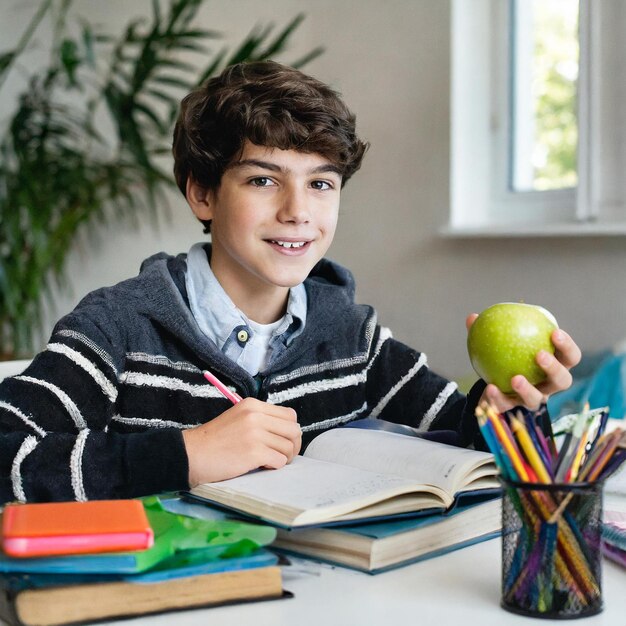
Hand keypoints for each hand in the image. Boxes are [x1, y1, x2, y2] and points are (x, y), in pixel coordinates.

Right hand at [182, 398, 301, 485]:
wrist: (192, 455)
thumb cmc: (214, 441)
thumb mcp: (238, 418)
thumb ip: (260, 420)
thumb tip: (287, 432)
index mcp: (253, 405)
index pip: (289, 415)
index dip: (290, 430)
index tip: (284, 441)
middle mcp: (256, 416)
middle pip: (294, 430)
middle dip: (293, 445)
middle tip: (283, 455)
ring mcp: (255, 433)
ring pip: (288, 447)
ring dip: (283, 458)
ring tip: (268, 461)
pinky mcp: (253, 452)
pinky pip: (279, 461)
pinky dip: (274, 466)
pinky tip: (261, 466)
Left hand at [466, 314, 581, 412]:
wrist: (493, 383)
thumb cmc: (505, 356)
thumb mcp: (500, 342)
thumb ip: (490, 330)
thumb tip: (473, 317)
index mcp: (554, 365)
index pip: (570, 357)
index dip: (567, 346)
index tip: (555, 332)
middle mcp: (548, 386)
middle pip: (562, 381)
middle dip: (554, 368)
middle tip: (540, 355)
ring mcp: (533, 400)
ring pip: (537, 400)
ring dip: (528, 389)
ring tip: (515, 378)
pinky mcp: (514, 410)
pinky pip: (508, 406)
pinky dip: (499, 398)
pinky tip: (490, 388)